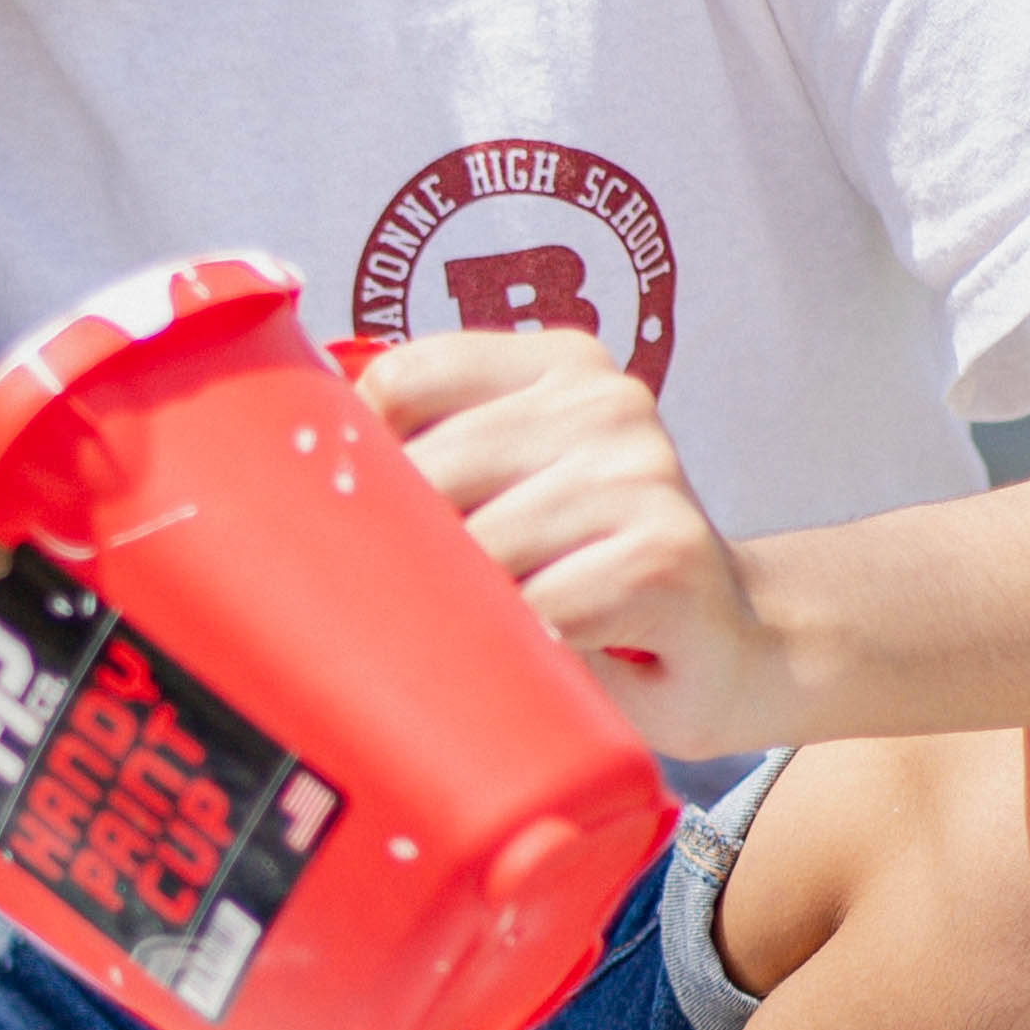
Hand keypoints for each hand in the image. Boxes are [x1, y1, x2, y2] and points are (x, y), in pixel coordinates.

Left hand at [354, 331, 771, 759]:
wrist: (736, 646)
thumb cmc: (592, 575)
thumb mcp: (521, 495)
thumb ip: (443, 459)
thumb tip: (293, 480)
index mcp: (559, 365)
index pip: (404, 379)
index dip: (360, 460)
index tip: (351, 522)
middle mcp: (605, 401)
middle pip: (432, 470)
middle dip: (400, 552)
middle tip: (397, 609)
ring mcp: (641, 474)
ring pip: (481, 548)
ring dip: (462, 612)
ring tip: (478, 641)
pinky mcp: (664, 556)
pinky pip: (541, 609)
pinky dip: (520, 650)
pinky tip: (535, 664)